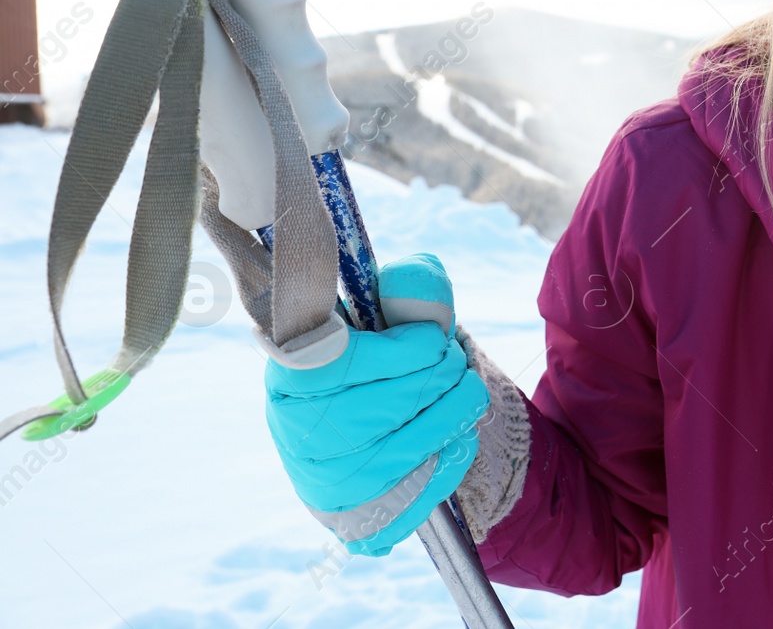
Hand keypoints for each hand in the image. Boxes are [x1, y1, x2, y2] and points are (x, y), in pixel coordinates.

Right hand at [264, 253, 489, 555]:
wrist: (360, 440)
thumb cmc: (377, 363)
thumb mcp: (387, 318)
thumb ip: (408, 288)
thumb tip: (418, 274)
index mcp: (290, 372)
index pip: (339, 361)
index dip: (399, 350)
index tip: (432, 339)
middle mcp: (297, 430)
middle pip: (387, 402)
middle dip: (440, 371)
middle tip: (455, 358)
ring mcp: (326, 478)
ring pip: (411, 441)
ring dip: (457, 406)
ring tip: (466, 387)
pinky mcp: (359, 513)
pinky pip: (424, 481)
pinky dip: (454, 449)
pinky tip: (456, 429)